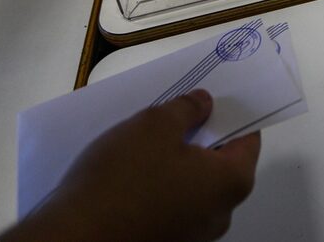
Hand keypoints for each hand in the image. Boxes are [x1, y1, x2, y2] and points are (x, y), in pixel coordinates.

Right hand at [1, 91, 261, 241]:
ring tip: (148, 138)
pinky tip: (134, 170)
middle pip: (220, 163)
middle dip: (201, 136)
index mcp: (232, 183)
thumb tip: (205, 104)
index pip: (249, 140)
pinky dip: (161, 185)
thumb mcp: (155, 125)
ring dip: (177, 161)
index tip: (216, 96)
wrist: (74, 238)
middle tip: (177, 112)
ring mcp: (192, 234)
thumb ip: (187, 109)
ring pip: (194, 184)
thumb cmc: (124, 178)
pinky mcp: (164, 241)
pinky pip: (172, 204)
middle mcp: (220, 214)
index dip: (233, 114)